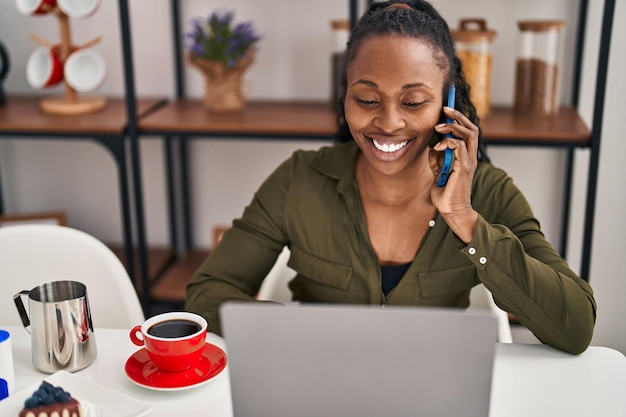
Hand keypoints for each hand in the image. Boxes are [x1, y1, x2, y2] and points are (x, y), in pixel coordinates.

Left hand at [428, 106, 478, 242]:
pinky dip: (448, 142)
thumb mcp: (438, 171)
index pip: (466, 131)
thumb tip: (432, 146)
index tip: (447, 109)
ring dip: (453, 126)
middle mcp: (470, 156)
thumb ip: (437, 158)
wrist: (451, 210)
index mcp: (465, 156)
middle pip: (471, 128)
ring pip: (468, 134)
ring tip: (439, 126)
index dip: (458, 119)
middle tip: (445, 109)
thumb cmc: (445, 193)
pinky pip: (459, 147)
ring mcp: (469, 161)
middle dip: (458, 116)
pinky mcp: (464, 168)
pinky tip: (438, 146)